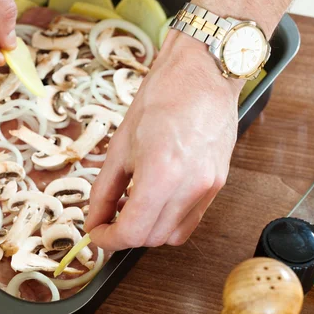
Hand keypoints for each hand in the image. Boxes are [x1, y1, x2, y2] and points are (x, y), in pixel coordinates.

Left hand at [84, 32, 243, 250]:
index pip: (132, 232)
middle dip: (124, 235)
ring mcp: (208, 189)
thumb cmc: (161, 98)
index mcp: (161, 175)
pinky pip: (189, 221)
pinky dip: (167, 221)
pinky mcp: (218, 185)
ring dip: (147, 230)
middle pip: (151, 239)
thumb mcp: (120, 147)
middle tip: (108, 219)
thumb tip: (94, 219)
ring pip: (171, 236)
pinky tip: (155, 201)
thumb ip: (104, 191)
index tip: (95, 232)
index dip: (107, 239)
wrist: (202, 74)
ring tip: (132, 208)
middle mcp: (190, 188)